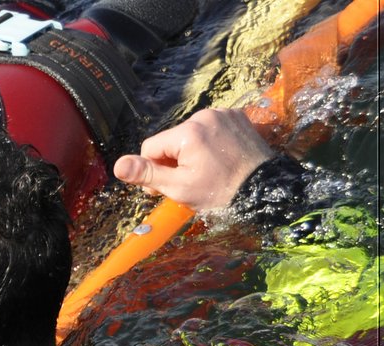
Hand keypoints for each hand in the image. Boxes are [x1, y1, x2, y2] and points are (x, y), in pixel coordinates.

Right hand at [113, 108, 275, 210]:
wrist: (266, 189)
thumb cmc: (220, 192)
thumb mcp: (179, 187)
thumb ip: (147, 174)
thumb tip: (118, 165)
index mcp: (187, 132)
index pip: (151, 147)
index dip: (153, 169)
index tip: (166, 187)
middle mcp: (204, 115)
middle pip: (171, 139)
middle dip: (173, 160)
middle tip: (188, 181)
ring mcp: (223, 114)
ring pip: (190, 134)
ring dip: (191, 151)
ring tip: (206, 170)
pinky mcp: (237, 116)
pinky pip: (211, 128)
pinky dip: (209, 143)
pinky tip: (219, 158)